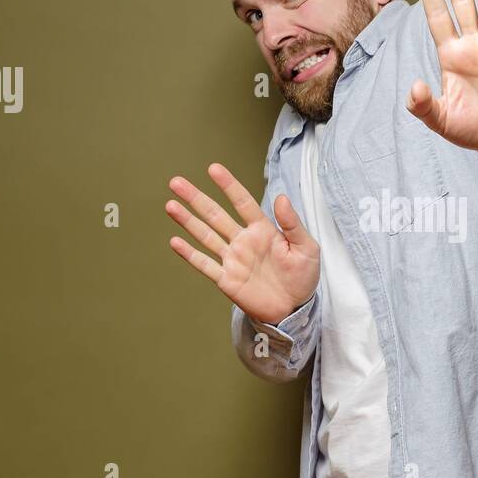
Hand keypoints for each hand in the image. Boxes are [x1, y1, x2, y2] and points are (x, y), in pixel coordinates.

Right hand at [166, 164, 319, 324]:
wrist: (294, 308)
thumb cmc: (303, 276)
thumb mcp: (307, 248)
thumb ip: (293, 224)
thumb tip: (281, 197)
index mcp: (262, 230)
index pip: (242, 202)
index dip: (229, 185)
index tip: (214, 169)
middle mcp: (243, 240)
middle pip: (216, 215)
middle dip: (196, 198)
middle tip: (177, 182)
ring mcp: (232, 259)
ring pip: (205, 235)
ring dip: (188, 221)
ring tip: (170, 205)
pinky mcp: (226, 279)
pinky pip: (205, 264)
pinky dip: (190, 254)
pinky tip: (175, 241)